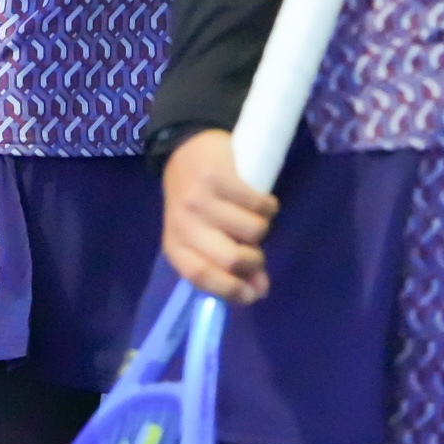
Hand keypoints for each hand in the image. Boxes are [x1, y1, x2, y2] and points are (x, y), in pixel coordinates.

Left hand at [162, 130, 277, 304]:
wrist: (188, 149)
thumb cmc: (197, 200)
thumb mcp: (202, 235)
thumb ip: (229, 266)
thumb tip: (260, 291)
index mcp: (175, 244)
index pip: (200, 275)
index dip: (229, 289)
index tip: (254, 294)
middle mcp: (184, 223)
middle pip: (230, 257)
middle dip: (253, 260)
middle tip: (257, 251)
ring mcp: (200, 198)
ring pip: (252, 230)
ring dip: (262, 226)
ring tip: (254, 217)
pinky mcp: (219, 175)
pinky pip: (259, 203)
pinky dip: (269, 206)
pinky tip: (263, 201)